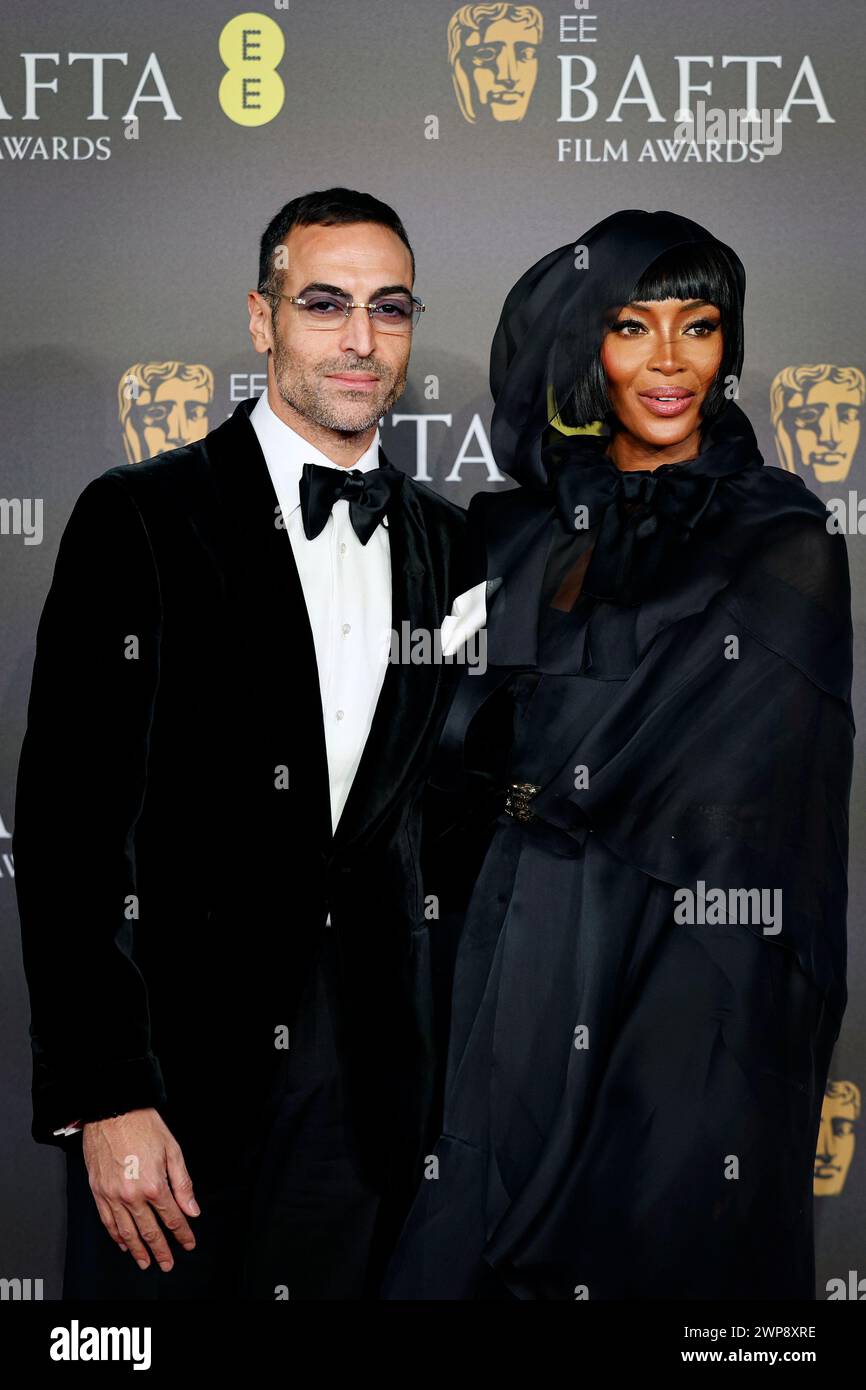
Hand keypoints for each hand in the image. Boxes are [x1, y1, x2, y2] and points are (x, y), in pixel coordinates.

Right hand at [82, 1107, 199, 1272]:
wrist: (112, 1111)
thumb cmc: (143, 1125)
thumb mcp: (173, 1150)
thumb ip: (183, 1184)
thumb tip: (192, 1209)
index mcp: (154, 1184)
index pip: (172, 1217)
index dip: (182, 1233)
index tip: (188, 1243)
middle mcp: (132, 1195)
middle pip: (150, 1231)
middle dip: (161, 1250)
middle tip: (168, 1263)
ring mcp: (113, 1195)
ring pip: (127, 1232)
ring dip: (138, 1250)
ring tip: (145, 1262)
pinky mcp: (98, 1191)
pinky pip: (107, 1221)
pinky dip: (116, 1236)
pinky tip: (123, 1243)